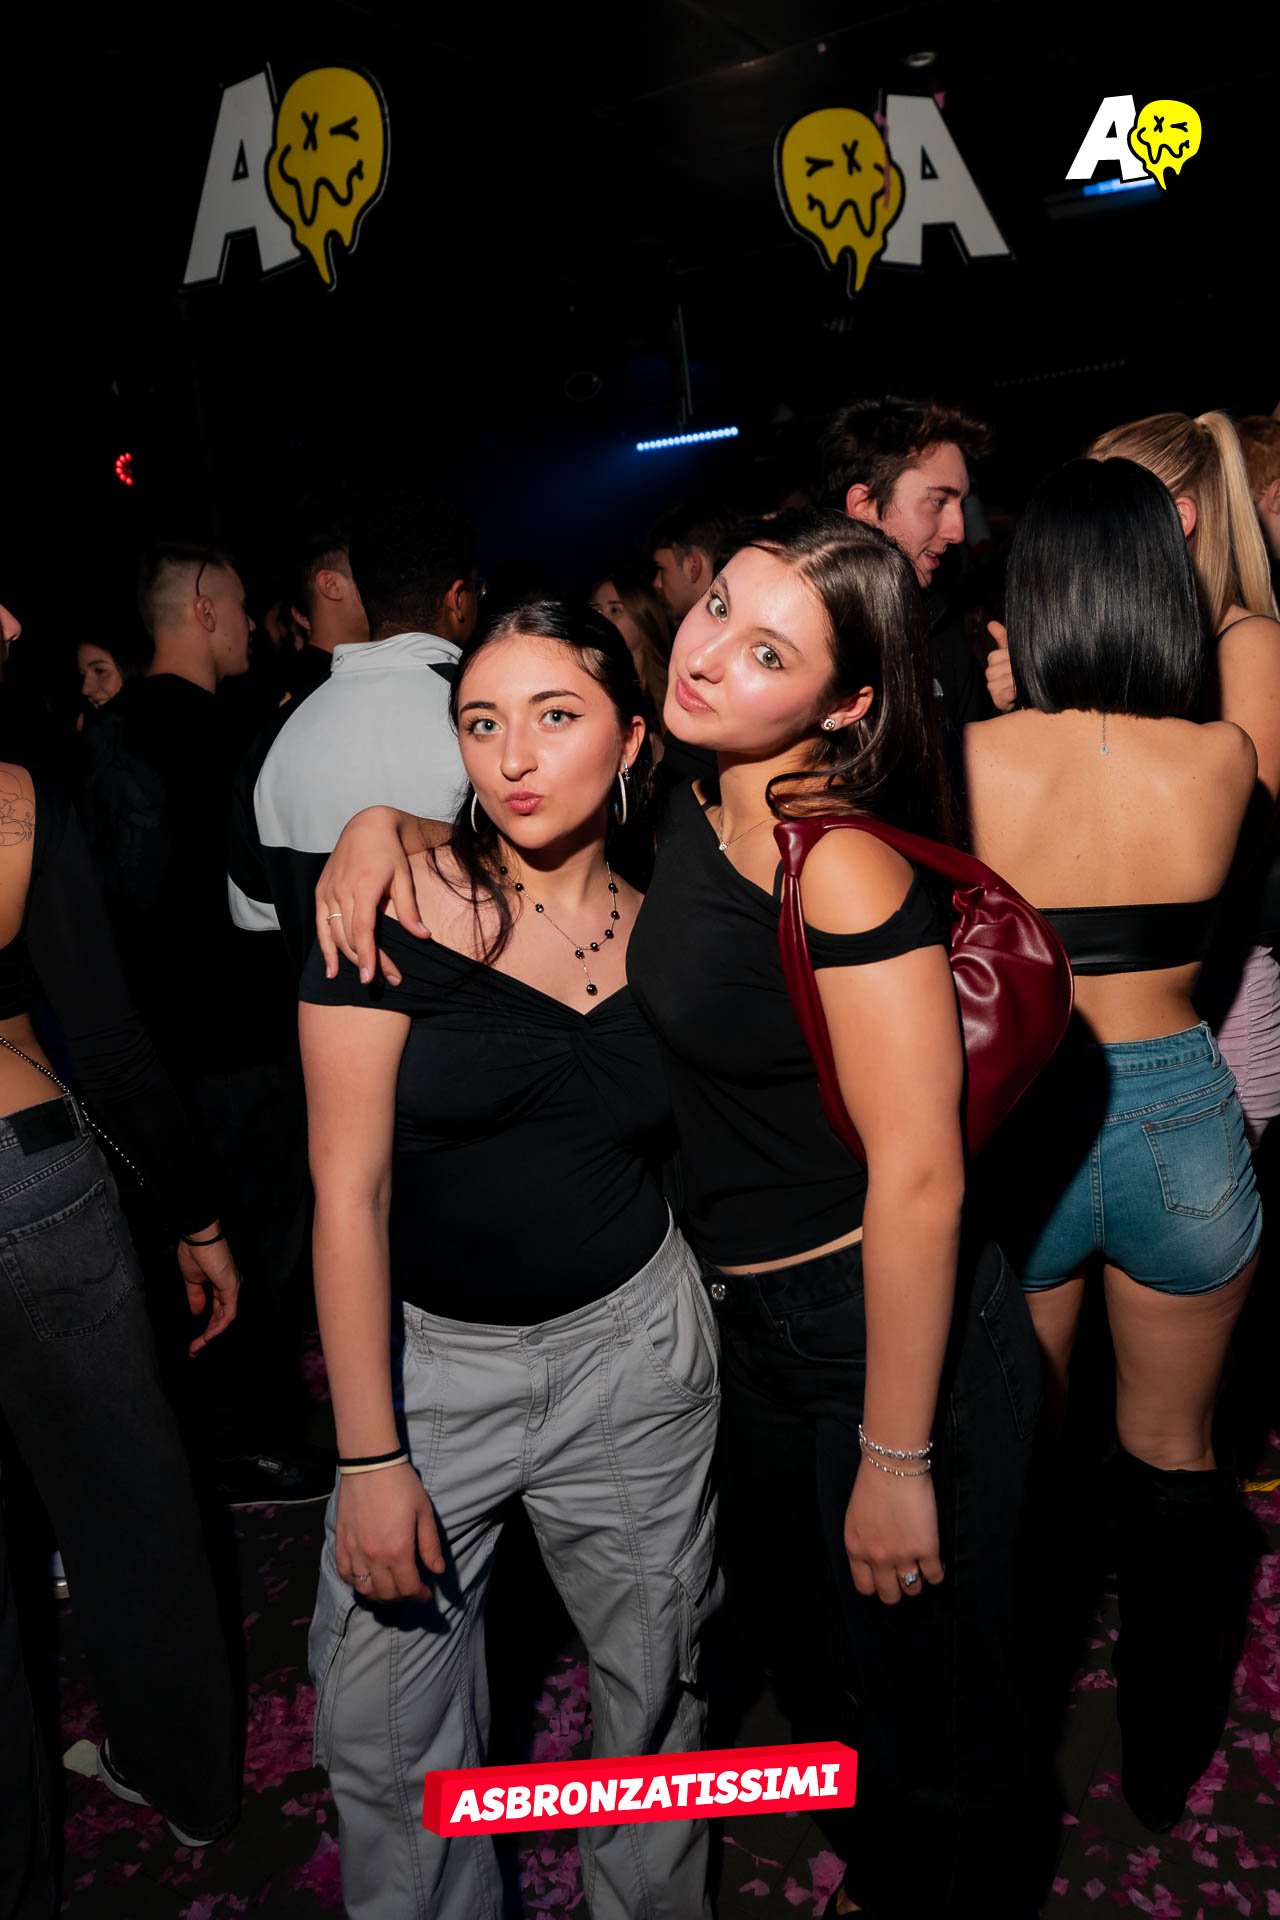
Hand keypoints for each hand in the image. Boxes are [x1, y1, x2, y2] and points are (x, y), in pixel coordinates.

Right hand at [175, 1225, 241, 1355]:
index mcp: (221, 1285)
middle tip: (194, 1351)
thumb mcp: (192, 1280)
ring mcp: (232, 1288)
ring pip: (226, 1319)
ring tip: (197, 1348)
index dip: (206, 1328)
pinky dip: (218, 1327)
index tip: (194, 1342)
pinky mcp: (232, 1288)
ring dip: (211, 1335)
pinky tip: (208, 1337)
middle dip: (208, 1337)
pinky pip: (228, 1314)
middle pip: (222, 1318)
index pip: (217, 1311)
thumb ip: (196, 1297)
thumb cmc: (194, 1252)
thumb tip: (197, 1313)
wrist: (198, 1237)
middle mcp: (230, 1288)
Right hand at [315, 807, 428, 985]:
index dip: (367, 955)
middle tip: (384, 981)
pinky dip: (325, 949)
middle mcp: (341, 890)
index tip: (371, 977)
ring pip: (334, 935)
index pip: (362, 929)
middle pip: (350, 937)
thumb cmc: (389, 852)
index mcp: (364, 886)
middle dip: (366, 962)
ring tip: (365, 978)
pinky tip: (332, 970)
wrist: (365, 827)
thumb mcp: (403, 877)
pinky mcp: (320, 893)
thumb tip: (423, 936)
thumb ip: (409, 909)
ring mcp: (328, 892)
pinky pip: (321, 926)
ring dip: (348, 959)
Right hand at [336, 1463, 445, 1602]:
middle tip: (411, 1589)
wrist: (370, 1464)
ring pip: (364, 1589)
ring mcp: (354, 1551)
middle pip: (387, 1594)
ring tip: (390, 1587)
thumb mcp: (423, 1512)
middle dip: (402, 1597)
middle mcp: (374, 1557)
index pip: (409, 1588)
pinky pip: (345, 1574)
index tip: (426, 1594)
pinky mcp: (341, 1543)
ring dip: (379, 1595)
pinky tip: (366, 1577)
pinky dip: (355, 1582)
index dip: (420, 1596)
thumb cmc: (401, 1485)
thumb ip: (430, 1545)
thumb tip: (437, 1571)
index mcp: (398, 1551)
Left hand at [844, 1460, 944, 1605]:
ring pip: (913, 1589)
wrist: (893, 1463)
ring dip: (918, 1580)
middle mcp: (876, 1557)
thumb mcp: (855, 1519)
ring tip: (921, 1564)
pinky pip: (935, 1576)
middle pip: (889, 1595)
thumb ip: (862, 1543)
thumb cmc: (873, 1484)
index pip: (865, 1587)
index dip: (877, 1585)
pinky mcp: (926, 1548)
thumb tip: (874, 1562)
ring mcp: (902, 1555)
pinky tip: (936, 1558)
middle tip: (905, 1574)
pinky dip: (937, 1572)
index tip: (886, 1578)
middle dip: (898, 1588)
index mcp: (856, 1549)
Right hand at [984, 620, 1015, 713]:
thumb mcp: (1012, 652)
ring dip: (1017, 681)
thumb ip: (1004, 637)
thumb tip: (991, 623)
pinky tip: (1018, 691)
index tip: (1018, 662)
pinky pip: (1007, 692)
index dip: (1011, 658)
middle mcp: (990, 672)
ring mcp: (992, 686)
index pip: (999, 654)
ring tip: (1020, 682)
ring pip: (1006, 679)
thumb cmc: (1017, 670)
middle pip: (1004, 666)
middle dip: (1015, 669)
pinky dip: (1015, 692)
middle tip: (1021, 673)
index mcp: (993, 659)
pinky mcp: (997, 699)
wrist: (1022, 695)